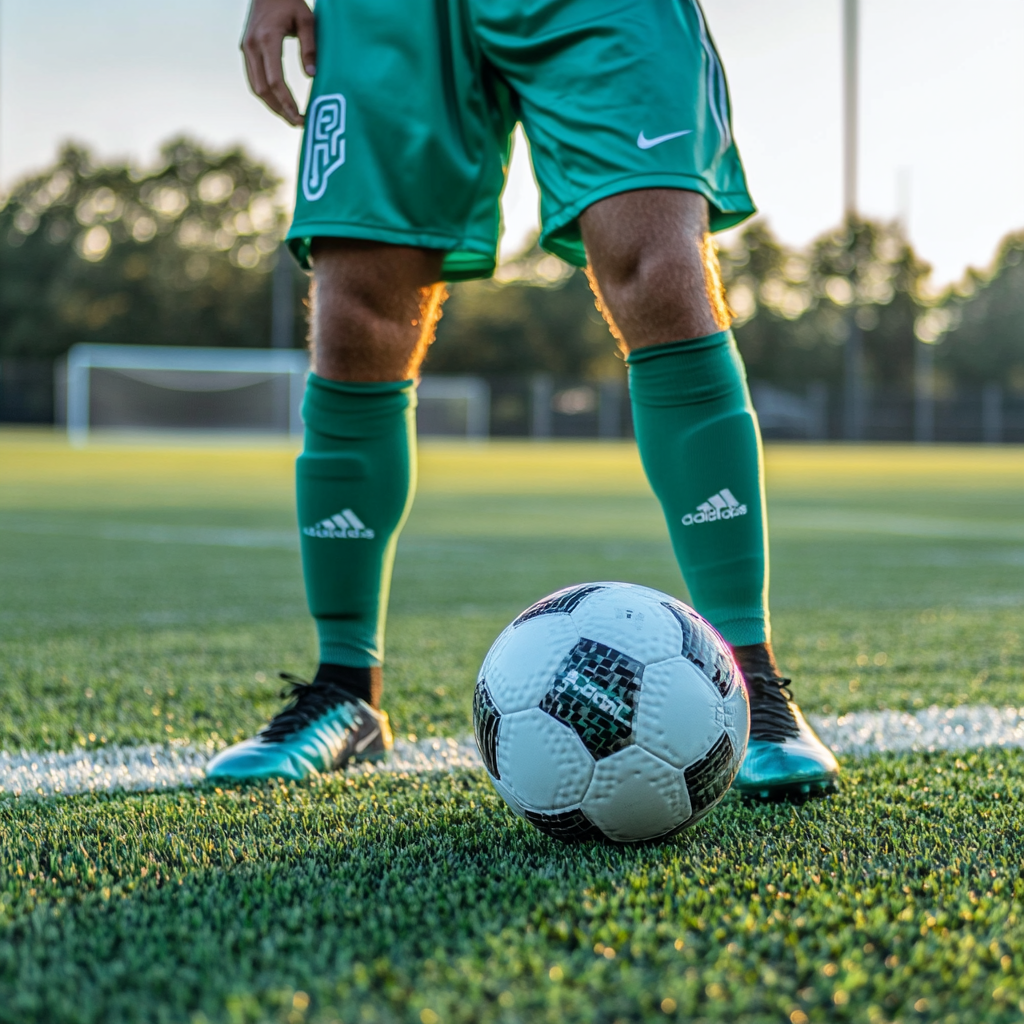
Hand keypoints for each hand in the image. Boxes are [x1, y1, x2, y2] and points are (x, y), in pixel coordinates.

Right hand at [241, 0, 316, 125]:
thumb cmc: (290, 1)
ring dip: (272, 106)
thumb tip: (312, 76)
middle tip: (299, 123)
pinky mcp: (246, 50)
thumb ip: (310, 47)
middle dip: (281, 110)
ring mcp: (246, 49)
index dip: (288, 103)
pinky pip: (254, 79)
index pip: (276, 81)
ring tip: (291, 118)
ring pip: (256, 87)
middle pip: (263, 89)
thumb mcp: (307, 20)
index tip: (302, 118)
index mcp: (267, 39)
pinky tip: (280, 103)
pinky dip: (266, 94)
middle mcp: (252, 46)